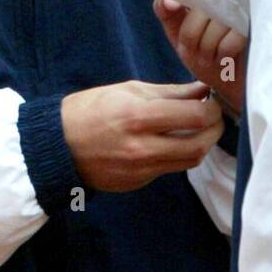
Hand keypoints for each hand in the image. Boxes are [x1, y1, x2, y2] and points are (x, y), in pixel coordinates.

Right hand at [61, 80, 222, 192]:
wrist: (57, 144)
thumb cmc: (88, 110)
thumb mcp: (125, 91)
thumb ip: (167, 92)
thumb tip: (200, 90)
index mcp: (137, 116)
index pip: (194, 116)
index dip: (212, 109)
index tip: (211, 101)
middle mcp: (142, 146)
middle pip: (200, 144)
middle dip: (215, 129)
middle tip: (213, 117)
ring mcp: (141, 168)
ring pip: (190, 160)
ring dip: (201, 144)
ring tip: (197, 129)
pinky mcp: (139, 181)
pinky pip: (170, 168)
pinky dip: (178, 154)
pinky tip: (171, 142)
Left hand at [154, 0, 246, 117]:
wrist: (226, 77)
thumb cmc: (200, 51)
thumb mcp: (176, 31)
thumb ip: (166, 11)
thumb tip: (168, 0)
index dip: (174, 0)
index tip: (172, 8)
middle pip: (201, 6)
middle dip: (190, 35)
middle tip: (191, 51)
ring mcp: (241, 10)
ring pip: (217, 22)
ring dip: (207, 46)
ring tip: (208, 58)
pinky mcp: (254, 27)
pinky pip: (234, 36)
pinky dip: (224, 50)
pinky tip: (223, 58)